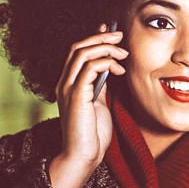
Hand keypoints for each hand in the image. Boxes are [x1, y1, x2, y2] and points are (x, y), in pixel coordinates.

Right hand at [49, 23, 127, 187]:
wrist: (84, 156)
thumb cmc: (93, 134)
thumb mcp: (99, 104)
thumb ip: (100, 86)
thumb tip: (109, 69)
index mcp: (68, 84)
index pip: (77, 52)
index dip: (93, 38)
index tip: (111, 31)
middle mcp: (64, 82)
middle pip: (78, 47)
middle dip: (101, 37)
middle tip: (120, 35)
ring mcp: (68, 88)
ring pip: (82, 53)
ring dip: (106, 47)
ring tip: (124, 53)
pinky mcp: (76, 95)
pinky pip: (89, 67)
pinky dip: (106, 62)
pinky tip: (119, 70)